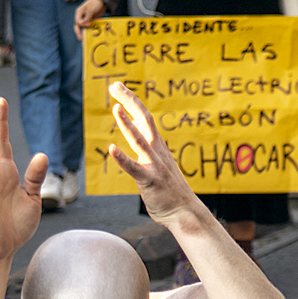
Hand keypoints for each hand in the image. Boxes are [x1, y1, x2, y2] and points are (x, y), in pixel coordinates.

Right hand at [74, 0, 104, 37]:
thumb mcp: (91, 9)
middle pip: (77, 26)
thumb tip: (80, 24)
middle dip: (78, 32)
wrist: (102, 2)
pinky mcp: (89, 21)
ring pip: (81, 27)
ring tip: (84, 39)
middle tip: (81, 39)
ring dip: (83, 32)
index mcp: (79, 12)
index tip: (89, 25)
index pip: (77, 21)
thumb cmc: (96, 3)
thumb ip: (87, 17)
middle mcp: (80, 16)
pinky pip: (87, 27)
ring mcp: (84, 19)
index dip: (82, 24)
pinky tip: (90, 36)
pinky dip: (88, 31)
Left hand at [105, 80, 197, 221]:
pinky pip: (134, 168)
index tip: (118, 88)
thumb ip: (146, 152)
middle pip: (145, 119)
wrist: (186, 213)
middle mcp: (157, 151)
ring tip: (116, 109)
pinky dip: (123, 158)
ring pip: (140, 140)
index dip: (131, 101)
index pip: (145, 118)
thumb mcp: (158, 167)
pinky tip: (112, 149)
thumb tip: (135, 138)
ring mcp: (155, 165)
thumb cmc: (170, 193)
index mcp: (158, 147)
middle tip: (115, 85)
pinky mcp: (150, 181)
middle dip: (130, 101)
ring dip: (128, 124)